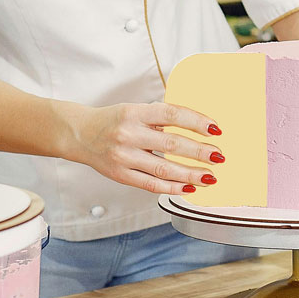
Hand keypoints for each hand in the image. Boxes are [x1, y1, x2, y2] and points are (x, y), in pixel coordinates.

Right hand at [67, 102, 222, 194]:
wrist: (80, 134)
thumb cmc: (113, 120)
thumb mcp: (135, 110)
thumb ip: (160, 117)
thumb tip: (197, 127)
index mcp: (134, 112)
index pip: (172, 115)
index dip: (196, 122)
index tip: (216, 129)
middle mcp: (128, 134)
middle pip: (172, 144)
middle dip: (200, 152)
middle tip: (219, 157)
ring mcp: (123, 157)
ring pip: (164, 169)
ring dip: (191, 174)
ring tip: (210, 177)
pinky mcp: (120, 175)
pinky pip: (151, 184)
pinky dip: (173, 187)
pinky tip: (189, 187)